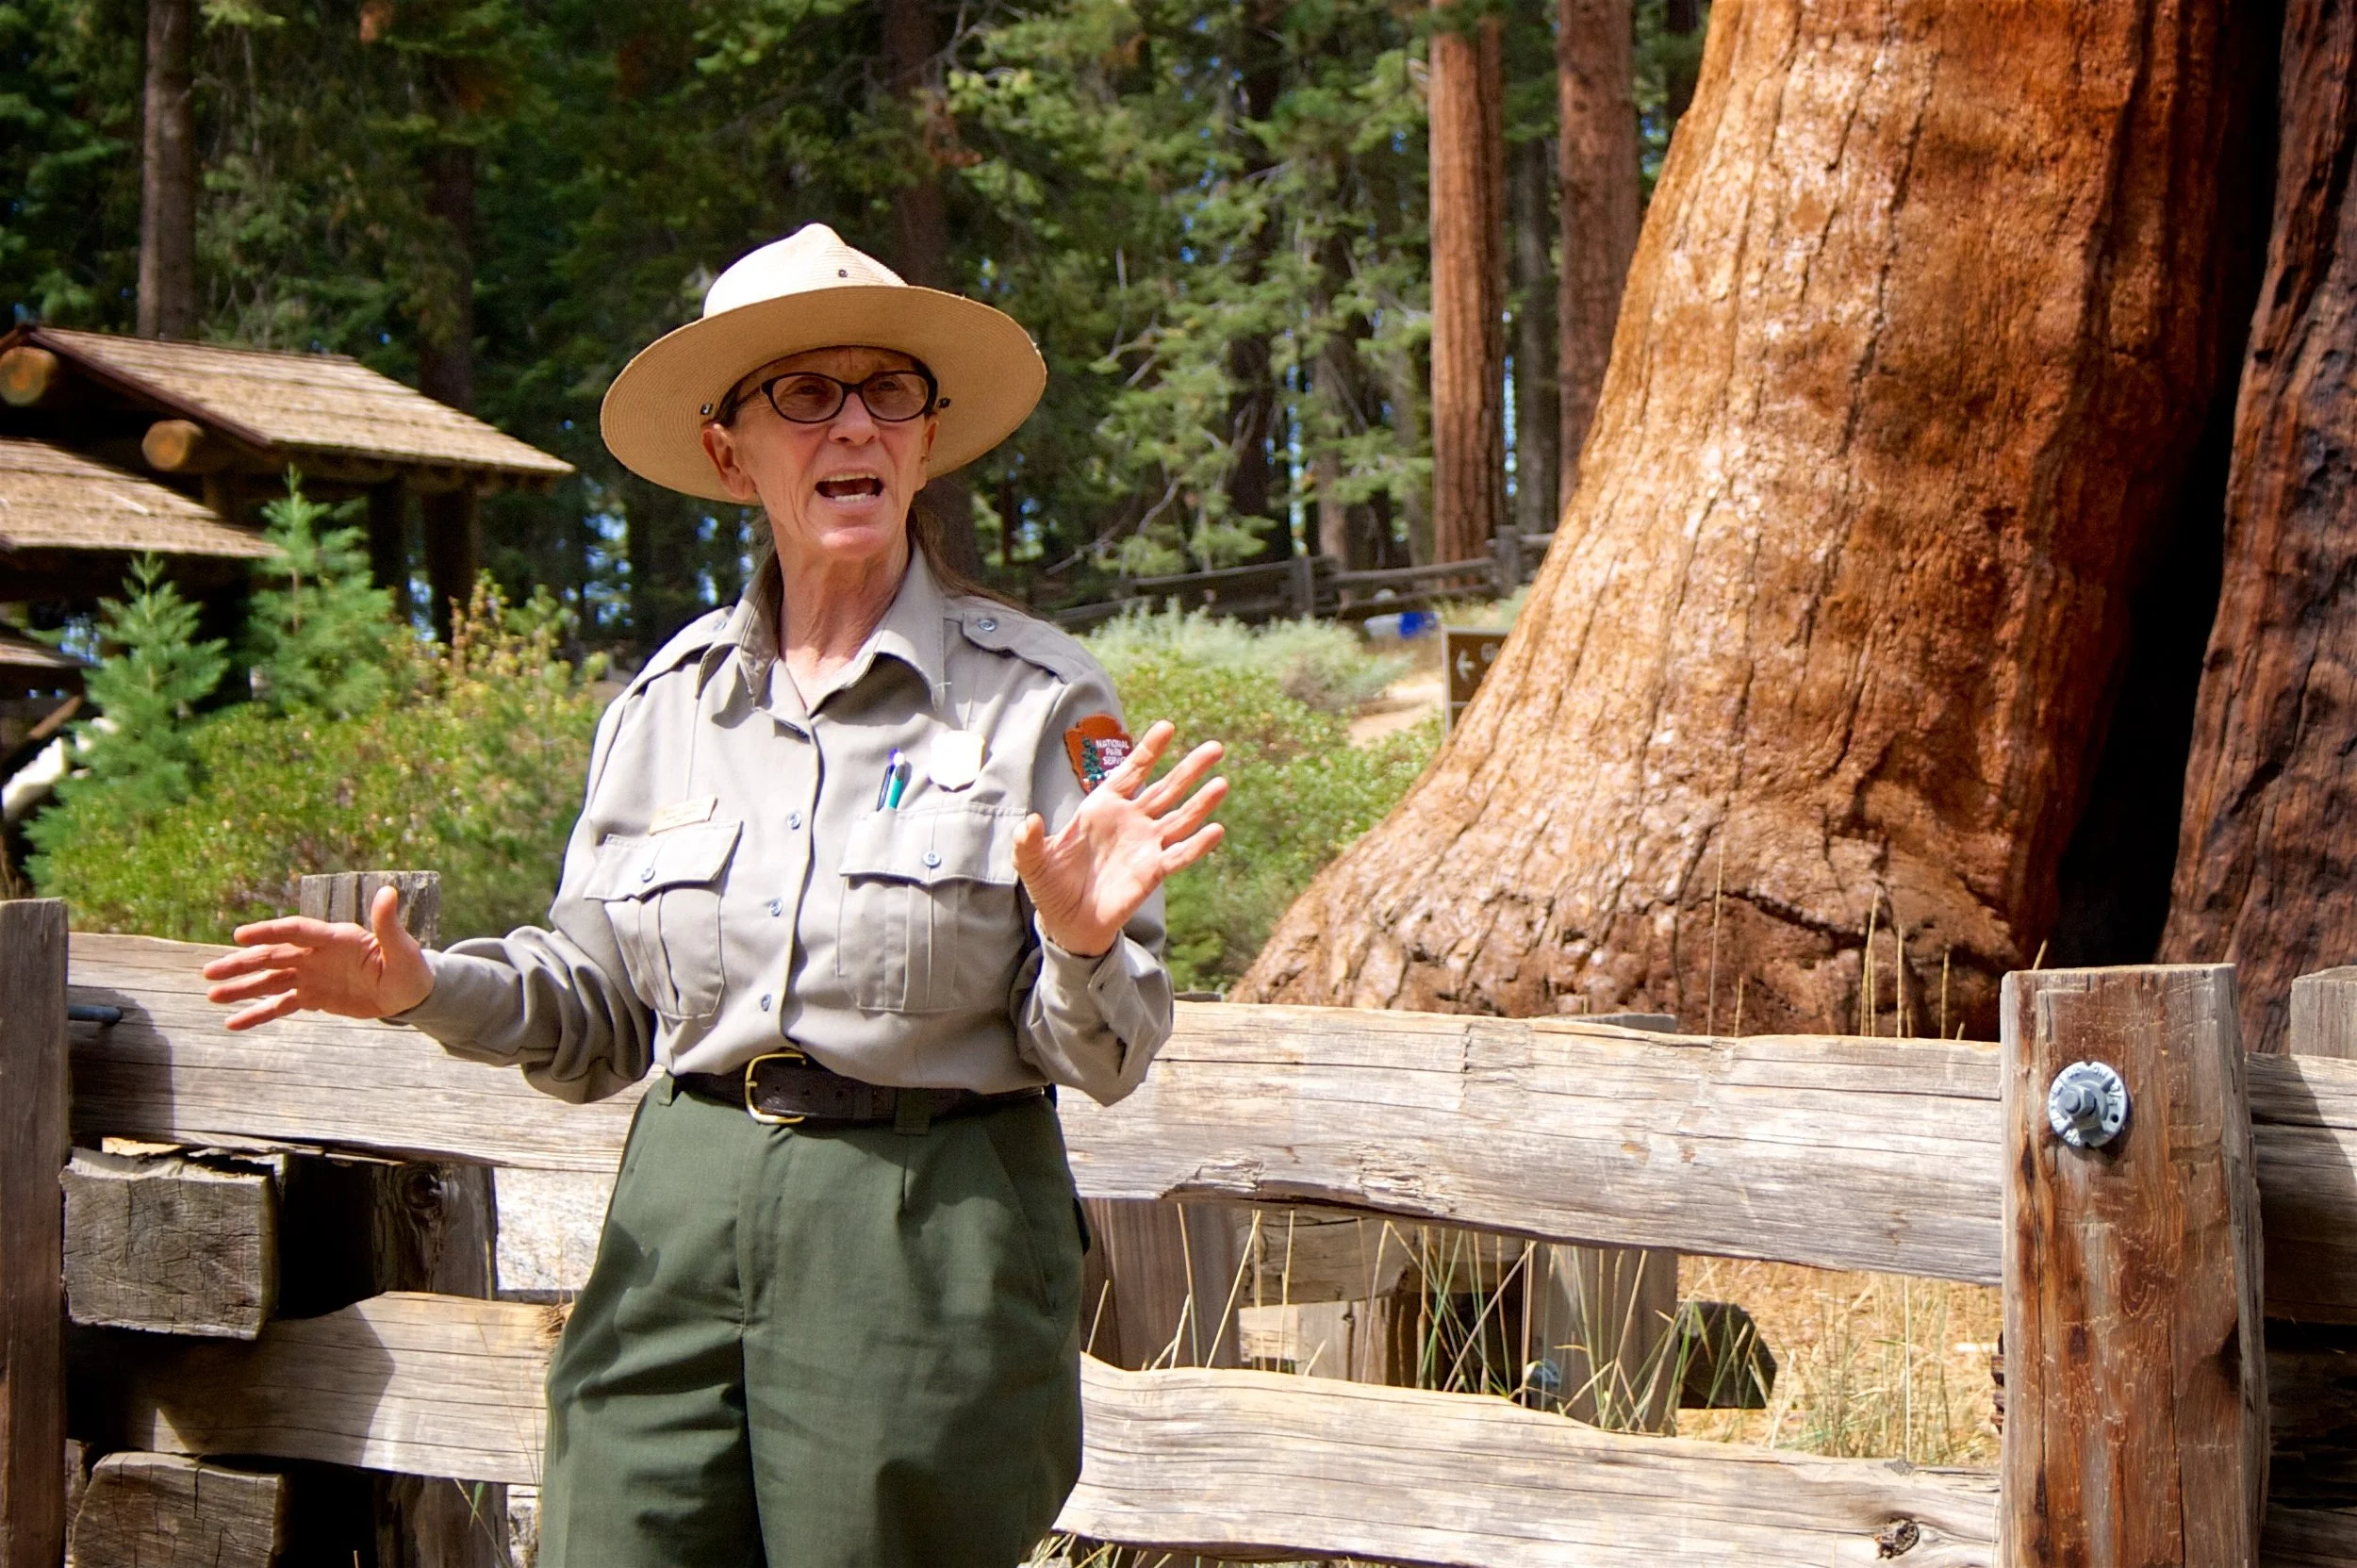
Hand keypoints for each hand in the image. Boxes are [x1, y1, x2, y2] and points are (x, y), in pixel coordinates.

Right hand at [200, 885, 434, 1030]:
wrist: (409, 992)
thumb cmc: (409, 966)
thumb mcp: (402, 948)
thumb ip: (388, 924)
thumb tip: (389, 891)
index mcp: (335, 938)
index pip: (297, 931)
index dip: (269, 931)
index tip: (239, 935)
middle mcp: (316, 955)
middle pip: (273, 956)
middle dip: (241, 963)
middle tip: (208, 972)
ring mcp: (311, 976)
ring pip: (270, 981)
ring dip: (241, 988)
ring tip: (212, 995)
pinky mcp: (312, 998)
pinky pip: (280, 1006)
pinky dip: (258, 1014)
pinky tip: (232, 1024)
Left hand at [1014, 719, 1226, 957]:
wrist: (1067, 923)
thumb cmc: (1051, 886)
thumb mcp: (1032, 863)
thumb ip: (1029, 841)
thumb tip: (1031, 821)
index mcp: (1102, 807)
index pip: (1131, 772)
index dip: (1149, 750)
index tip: (1169, 727)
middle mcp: (1130, 821)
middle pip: (1165, 788)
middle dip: (1189, 768)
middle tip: (1215, 747)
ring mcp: (1144, 845)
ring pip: (1179, 818)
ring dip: (1200, 802)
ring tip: (1222, 783)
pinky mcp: (1152, 872)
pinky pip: (1178, 855)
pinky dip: (1197, 844)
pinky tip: (1215, 830)